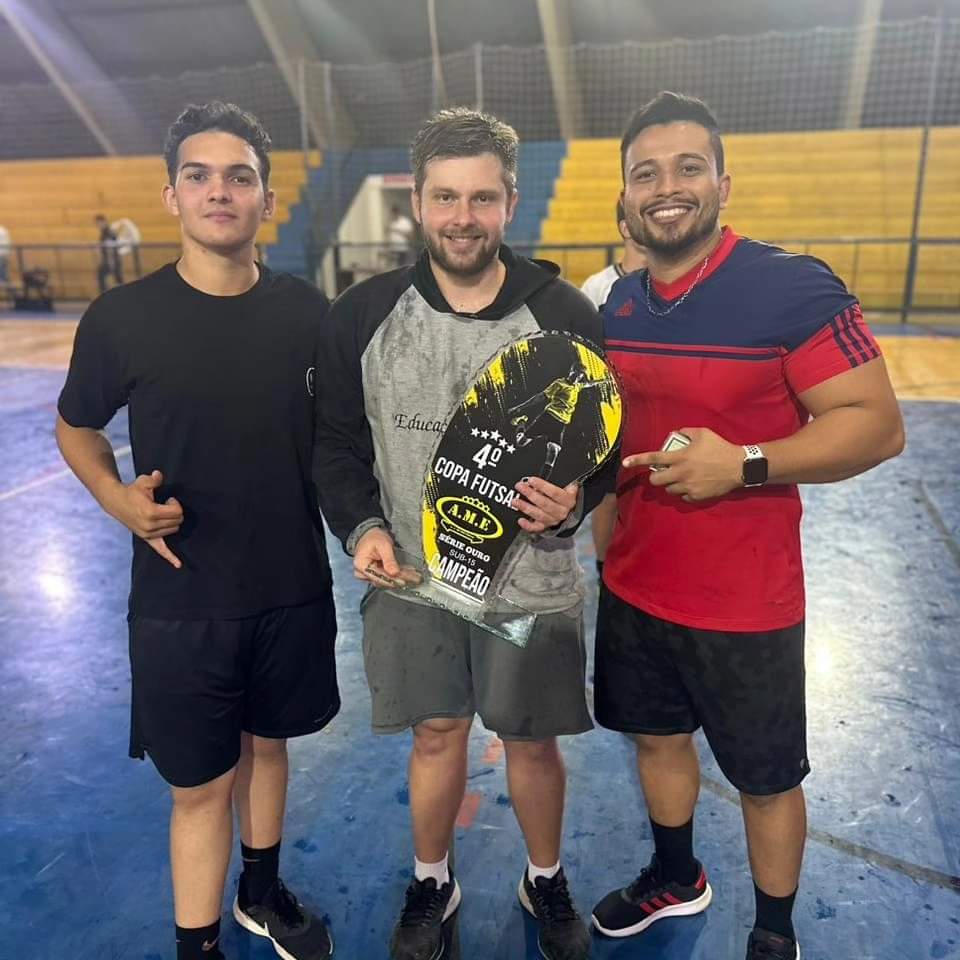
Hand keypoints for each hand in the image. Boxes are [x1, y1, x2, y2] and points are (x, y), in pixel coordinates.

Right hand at [110, 469, 183, 567]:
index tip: (169, 499)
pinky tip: (179, 565)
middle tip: (165, 504)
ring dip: (172, 522)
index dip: (176, 503)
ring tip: (161, 513)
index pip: (177, 511)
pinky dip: (171, 558)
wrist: (116, 502)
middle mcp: (150, 526)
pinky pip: (161, 551)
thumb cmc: (132, 491)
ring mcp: (148, 534)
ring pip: (173, 530)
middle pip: (178, 521)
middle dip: (175, 511)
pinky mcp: (147, 539)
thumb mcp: (143, 482)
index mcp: (151, 513)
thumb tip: (159, 476)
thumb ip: (154, 479)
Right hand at [354, 527, 421, 586]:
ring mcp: (369, 575)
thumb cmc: (374, 537)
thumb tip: (394, 573)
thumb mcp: (383, 545)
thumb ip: (389, 560)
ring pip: (387, 580)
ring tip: (414, 576)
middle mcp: (363, 573)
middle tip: (415, 578)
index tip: (406, 580)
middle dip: (401, 579)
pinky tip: (408, 573)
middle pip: (384, 580)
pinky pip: (387, 577)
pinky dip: (398, 575)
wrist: (370, 534)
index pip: (379, 576)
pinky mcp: (375, 575)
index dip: (393, 580)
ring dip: (401, 578)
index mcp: (362, 565)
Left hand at [513, 477, 578, 532]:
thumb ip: (554, 481)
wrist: (568, 507)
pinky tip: (521, 520)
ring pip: (539, 515)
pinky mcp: (546, 526)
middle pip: (545, 503)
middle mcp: (562, 511)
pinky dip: (528, 525)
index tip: (531, 480)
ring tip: (515, 501)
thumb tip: (536, 479)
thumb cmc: (563, 493)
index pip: (555, 492)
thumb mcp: (564, 484)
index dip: (542, 486)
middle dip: (530, 494)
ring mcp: (554, 519)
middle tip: (520, 487)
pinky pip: (536, 528)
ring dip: (526, 507)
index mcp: (568, 499)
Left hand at [622, 427, 743, 501]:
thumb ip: (685, 432)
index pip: (653, 458)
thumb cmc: (720, 448)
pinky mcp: (696, 497)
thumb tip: (675, 434)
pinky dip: (684, 492)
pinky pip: (683, 497)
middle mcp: (681, 473)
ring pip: (669, 490)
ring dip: (671, 484)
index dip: (637, 460)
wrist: (738, 467)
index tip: (625, 463)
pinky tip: (693, 485)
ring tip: (682, 478)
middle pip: (657, 480)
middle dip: (657, 477)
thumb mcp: (703, 433)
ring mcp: (688, 486)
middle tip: (664, 473)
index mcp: (680, 457)